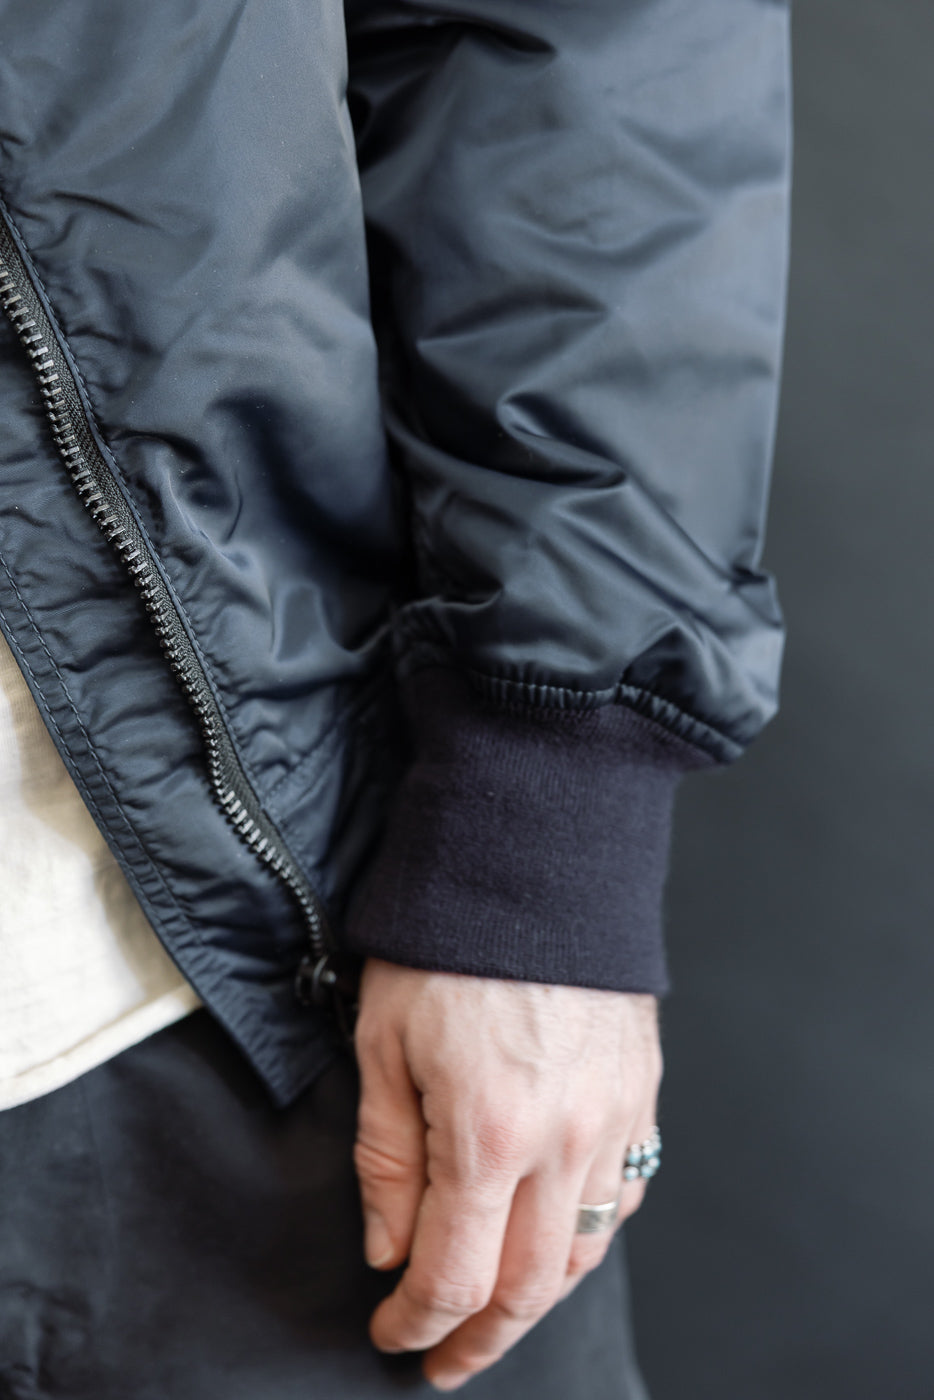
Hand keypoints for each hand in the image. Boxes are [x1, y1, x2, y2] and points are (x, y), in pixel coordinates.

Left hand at [352, 958, 661, 1390]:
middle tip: (445, 1360)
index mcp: (489, 1134)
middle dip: (481, 1339)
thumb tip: (390, 1251)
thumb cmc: (448, 943)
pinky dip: (590, 1235)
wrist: (535, 860)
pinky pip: (625, 1194)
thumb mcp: (384, 1042)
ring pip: (583, 1251)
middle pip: (530, 1288)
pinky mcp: (641, 1092)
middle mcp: (564, 1141)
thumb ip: (388, 1158)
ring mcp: (614, 1119)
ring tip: (498, 1313)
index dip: (417, 1321)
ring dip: (538, 1298)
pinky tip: (560, 1236)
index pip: (455, 1275)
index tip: (390, 1332)